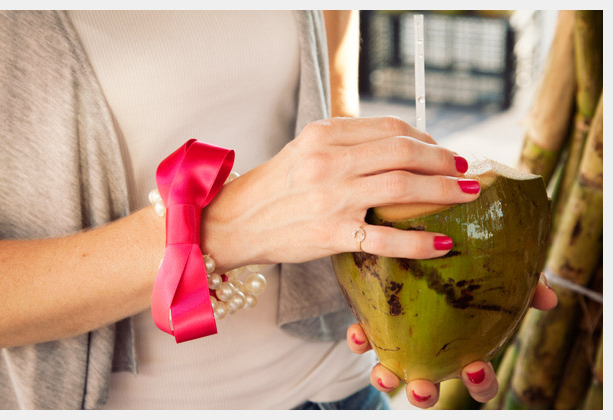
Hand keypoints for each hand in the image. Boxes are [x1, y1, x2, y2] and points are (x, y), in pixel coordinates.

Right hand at [201, 116, 477, 272]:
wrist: (236, 223)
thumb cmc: (274, 187)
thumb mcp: (304, 149)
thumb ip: (345, 141)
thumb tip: (398, 144)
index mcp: (323, 134)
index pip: (388, 128)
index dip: (424, 137)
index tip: (440, 149)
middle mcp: (328, 161)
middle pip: (404, 152)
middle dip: (444, 160)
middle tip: (466, 169)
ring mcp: (331, 198)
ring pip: (403, 187)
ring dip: (445, 190)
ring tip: (468, 194)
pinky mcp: (330, 235)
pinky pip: (386, 238)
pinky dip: (420, 241)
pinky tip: (443, 242)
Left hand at [346, 274, 557, 407]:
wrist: (421, 239)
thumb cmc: (469, 265)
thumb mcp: (497, 272)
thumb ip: (523, 285)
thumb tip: (550, 299)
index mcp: (464, 349)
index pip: (479, 379)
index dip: (479, 382)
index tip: (474, 368)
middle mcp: (431, 354)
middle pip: (430, 388)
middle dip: (425, 395)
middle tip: (421, 388)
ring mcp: (400, 342)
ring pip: (393, 374)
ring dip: (387, 379)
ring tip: (383, 372)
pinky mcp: (374, 324)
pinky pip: (364, 341)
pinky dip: (360, 341)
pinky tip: (358, 332)